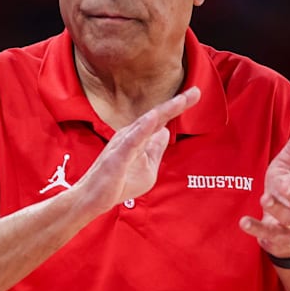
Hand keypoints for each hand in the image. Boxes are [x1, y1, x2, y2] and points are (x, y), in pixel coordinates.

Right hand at [69, 87, 200, 216]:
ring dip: (164, 111)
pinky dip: (143, 128)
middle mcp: (131, 135)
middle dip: (177, 104)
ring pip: (146, 123)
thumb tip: (166, 132)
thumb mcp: (147, 167)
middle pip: (157, 116)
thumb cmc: (118, 183)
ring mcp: (123, 144)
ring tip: (181, 100)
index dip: (178, 106)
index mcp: (138, 137)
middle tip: (196, 92)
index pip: (162, 119)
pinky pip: (132, 140)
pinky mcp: (117, 157)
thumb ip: (156, 149)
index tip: (196, 93)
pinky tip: (153, 118)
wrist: (93, 199)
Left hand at [239, 124, 289, 258]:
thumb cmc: (285, 194)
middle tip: (283, 184)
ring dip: (276, 209)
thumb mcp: (286, 170)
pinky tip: (243, 222)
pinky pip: (267, 233)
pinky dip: (256, 228)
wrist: (284, 234)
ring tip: (264, 199)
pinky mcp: (276, 237)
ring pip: (288, 219)